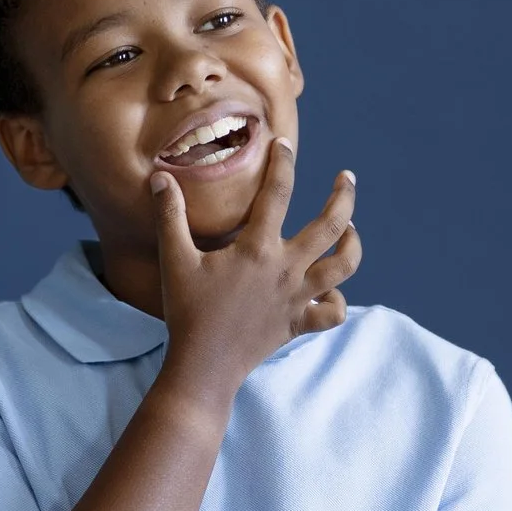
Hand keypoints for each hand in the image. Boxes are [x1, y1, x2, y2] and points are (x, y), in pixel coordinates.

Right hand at [150, 138, 360, 402]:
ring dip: (353, 245)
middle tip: (346, 178)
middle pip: (331, 225)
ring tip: (350, 230)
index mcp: (258, 248)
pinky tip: (331, 291)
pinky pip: (333, 313)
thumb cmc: (187, 311)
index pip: (278, 193)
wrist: (204, 366)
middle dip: (343, 196)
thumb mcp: (174, 259)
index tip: (284, 143)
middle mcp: (286, 269)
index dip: (283, 163)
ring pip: (344, 267)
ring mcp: (297, 298)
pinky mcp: (299, 324)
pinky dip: (338, 301)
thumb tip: (158, 177)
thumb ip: (169, 215)